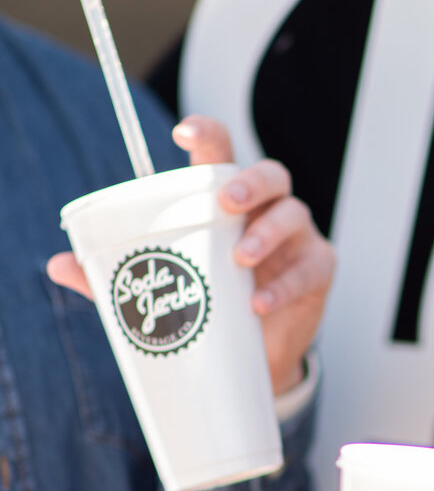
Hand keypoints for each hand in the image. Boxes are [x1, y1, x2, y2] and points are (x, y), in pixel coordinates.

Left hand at [47, 115, 335, 395]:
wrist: (256, 359)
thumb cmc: (214, 307)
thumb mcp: (166, 288)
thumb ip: (114, 276)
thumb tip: (58, 265)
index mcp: (228, 203)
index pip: (222, 154)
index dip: (207, 135)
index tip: (184, 131)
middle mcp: (267, 211)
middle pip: (270, 174)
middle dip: (249, 183)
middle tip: (225, 203)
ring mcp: (297, 239)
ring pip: (293, 214)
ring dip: (266, 234)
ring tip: (239, 261)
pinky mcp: (317, 271)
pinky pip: (310, 268)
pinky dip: (285, 285)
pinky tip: (259, 304)